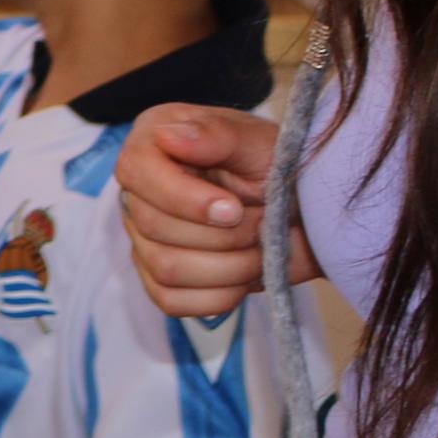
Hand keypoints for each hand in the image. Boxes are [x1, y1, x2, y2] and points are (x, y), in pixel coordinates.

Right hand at [115, 104, 292, 319]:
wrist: (301, 209)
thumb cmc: (277, 166)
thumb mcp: (257, 141)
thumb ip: (216, 135)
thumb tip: (167, 137)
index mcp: (152, 145)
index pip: (136, 172)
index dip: (183, 198)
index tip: (233, 210)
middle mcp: (137, 192)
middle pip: (153, 226)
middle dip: (223, 236)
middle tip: (264, 224)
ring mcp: (143, 239)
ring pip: (166, 268)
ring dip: (229, 267)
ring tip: (262, 250)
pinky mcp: (158, 279)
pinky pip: (171, 301)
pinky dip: (218, 296)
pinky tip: (244, 277)